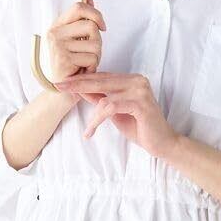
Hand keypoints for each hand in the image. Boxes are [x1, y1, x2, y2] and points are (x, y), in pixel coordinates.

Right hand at [45, 0, 108, 85]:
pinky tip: (83, 71)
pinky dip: (92, 67)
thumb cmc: (71, 61)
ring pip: (94, 44)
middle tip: (90, 53)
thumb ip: (82, 18)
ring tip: (86, 63)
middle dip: (98, 41)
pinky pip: (91, 58)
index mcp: (57, 25)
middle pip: (91, 26)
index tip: (102, 26)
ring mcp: (58, 46)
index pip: (78, 7)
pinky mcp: (64, 60)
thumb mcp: (75, 37)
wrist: (62, 87)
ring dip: (96, 56)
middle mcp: (55, 33)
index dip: (95, 14)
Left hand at [65, 72, 182, 160]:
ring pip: (105, 97)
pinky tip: (91, 131)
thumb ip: (101, 98)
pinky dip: (98, 120)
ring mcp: (140, 90)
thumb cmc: (140, 127)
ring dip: (93, 116)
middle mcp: (137, 80)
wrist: (161, 143)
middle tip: (59, 87)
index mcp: (131, 79)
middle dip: (77, 85)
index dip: (81, 79)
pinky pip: (111, 108)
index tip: (62, 82)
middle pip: (100, 81)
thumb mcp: (115, 111)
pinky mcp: (140, 104)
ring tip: (89, 130)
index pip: (102, 76)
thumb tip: (81, 90)